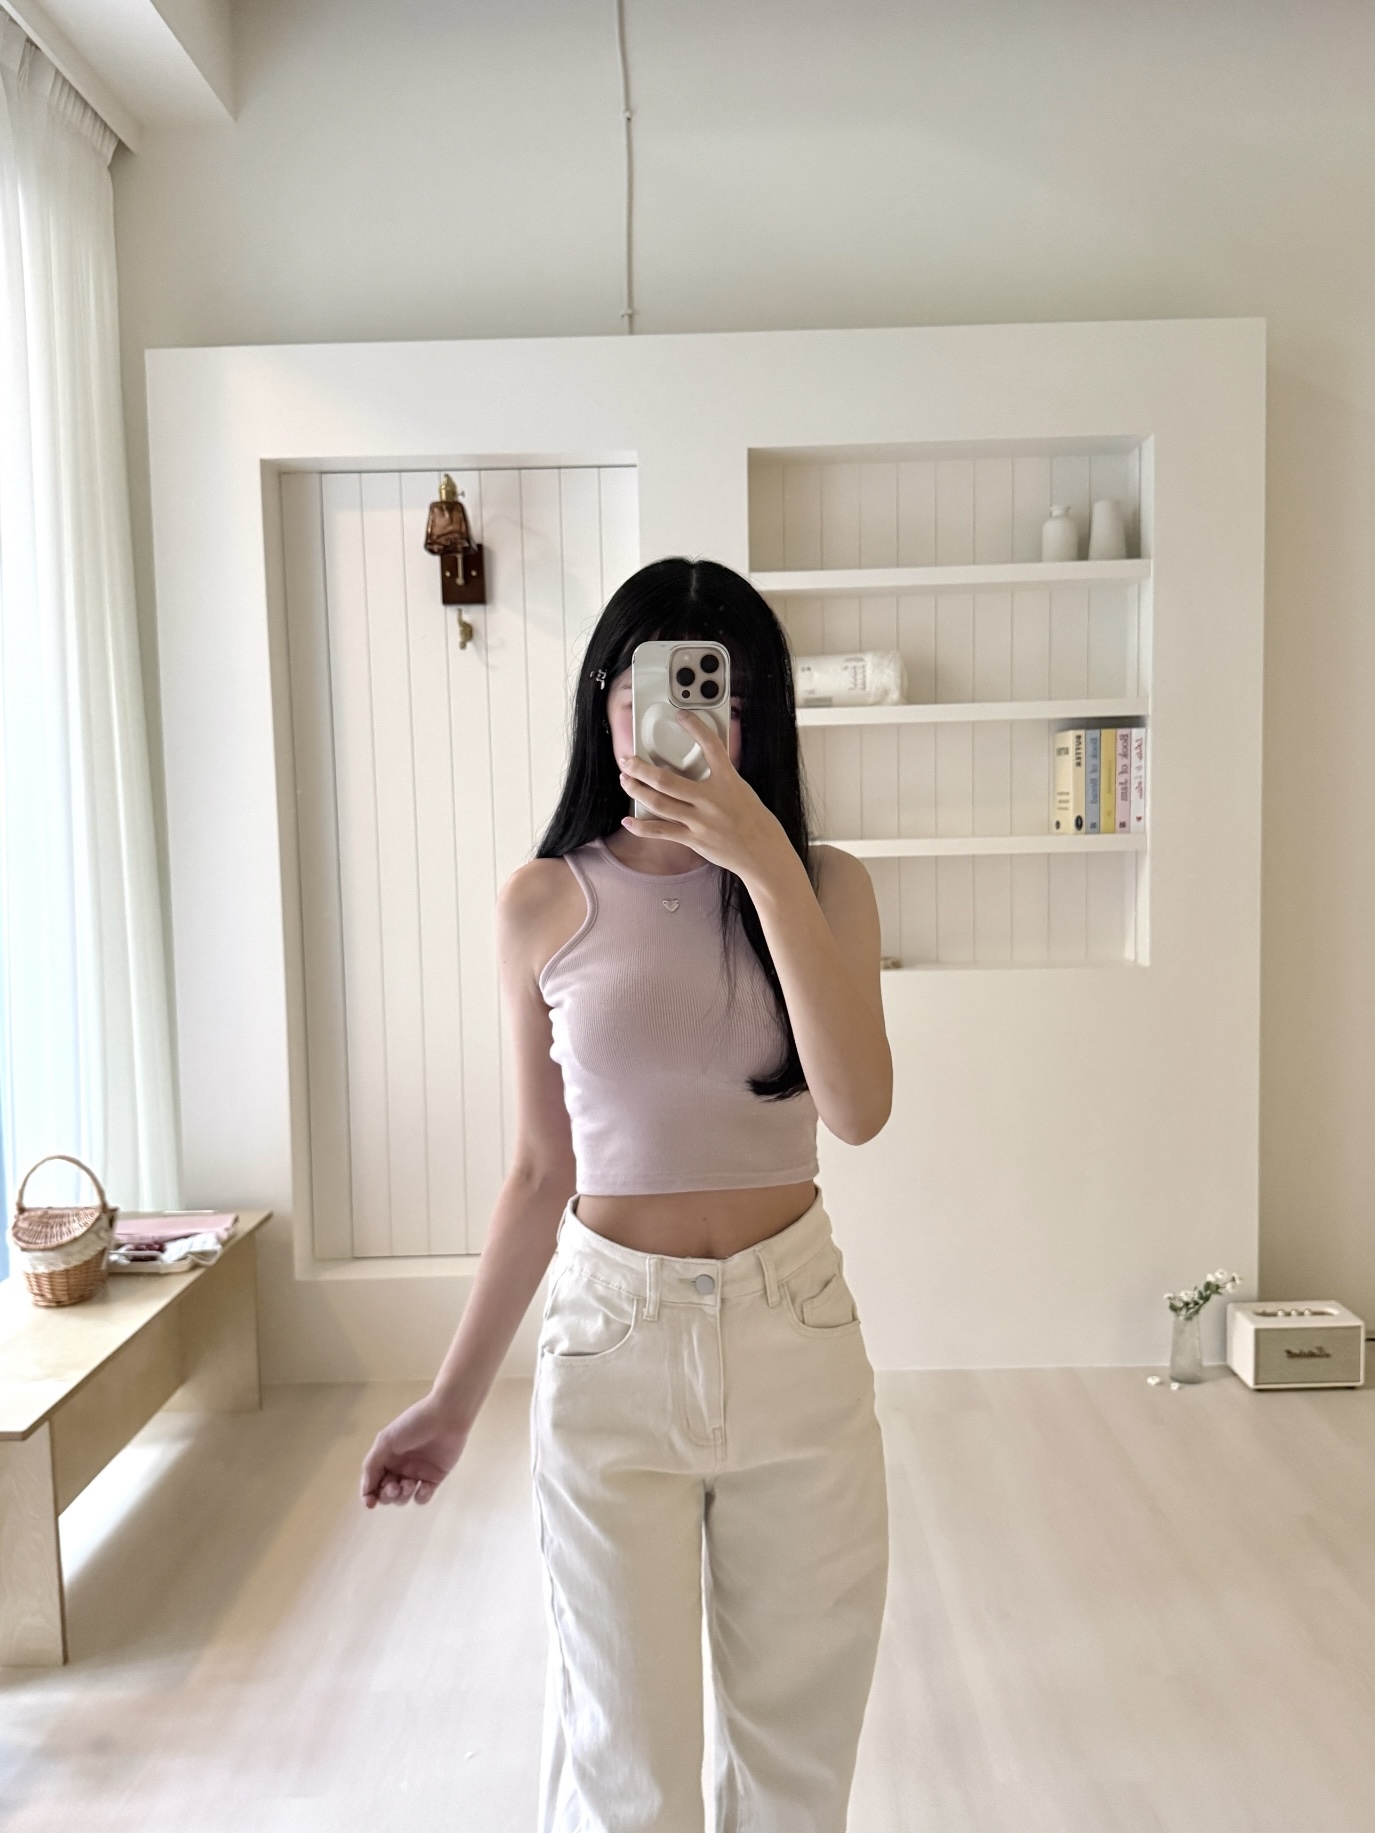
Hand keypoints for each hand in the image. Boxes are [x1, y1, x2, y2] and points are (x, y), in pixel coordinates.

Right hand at [360, 1393, 470, 1508]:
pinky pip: (423, 1496)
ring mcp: (417, 1473)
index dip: (369, 1495)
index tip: (370, 1503)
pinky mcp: (435, 1477)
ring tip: (410, 1483)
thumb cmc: (413, 1425)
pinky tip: (424, 1487)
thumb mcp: (385, 1441)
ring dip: (403, 1496)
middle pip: (387, 1494)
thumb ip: (372, 1466)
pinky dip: (421, 1496)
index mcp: (386, 1457)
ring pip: (403, 1498)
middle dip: (387, 1495)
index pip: (373, 1482)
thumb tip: (365, 1491)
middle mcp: (400, 1467)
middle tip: (394, 1486)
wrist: (446, 1417)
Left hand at [618, 712, 794, 884]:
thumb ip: (721, 779)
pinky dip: (642, 827)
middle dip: (641, 769)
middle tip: (627, 760)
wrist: (764, 853)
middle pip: (666, 780)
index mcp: (728, 782)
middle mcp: (711, 800)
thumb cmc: (756, 822)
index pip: (712, 746)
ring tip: (626, 781)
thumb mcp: (743, 791)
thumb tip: (701, 770)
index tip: (682, 716)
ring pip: (659, 803)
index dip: (696, 727)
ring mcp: (700, 821)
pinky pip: (662, 832)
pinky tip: (629, 820)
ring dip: (637, 791)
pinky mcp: (694, 839)